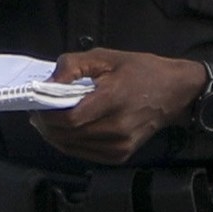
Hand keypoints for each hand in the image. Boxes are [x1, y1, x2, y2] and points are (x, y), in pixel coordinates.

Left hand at [31, 49, 209, 164]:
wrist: (175, 92)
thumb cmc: (141, 70)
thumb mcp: (106, 56)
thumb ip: (73, 65)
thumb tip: (49, 82)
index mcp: (113, 99)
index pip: (70, 118)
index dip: (47, 114)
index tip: (36, 104)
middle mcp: (117, 128)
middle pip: (67, 136)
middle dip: (46, 125)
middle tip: (37, 112)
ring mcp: (120, 145)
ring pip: (73, 148)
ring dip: (55, 136)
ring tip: (48, 121)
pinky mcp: (121, 155)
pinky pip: (85, 154)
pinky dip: (70, 144)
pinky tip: (66, 131)